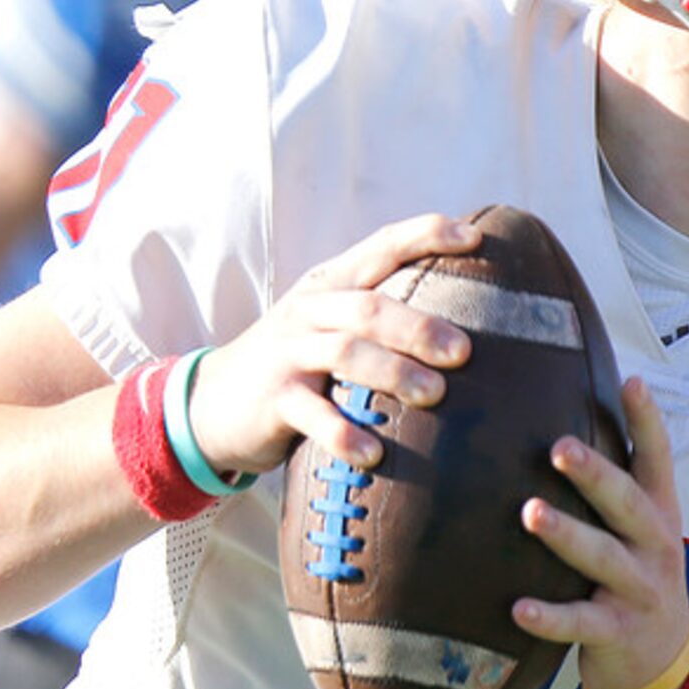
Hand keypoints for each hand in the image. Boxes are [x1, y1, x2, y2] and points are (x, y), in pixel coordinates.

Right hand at [186, 213, 482, 477]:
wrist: (213, 403)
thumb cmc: (298, 364)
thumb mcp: (332, 328)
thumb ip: (383, 319)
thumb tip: (472, 327)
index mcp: (333, 285)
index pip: (382, 247)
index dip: (426, 236)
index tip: (476, 239)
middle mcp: (311, 311)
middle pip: (369, 307)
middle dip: (418, 326)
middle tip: (463, 352)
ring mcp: (289, 353)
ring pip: (344, 352)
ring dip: (392, 373)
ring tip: (433, 395)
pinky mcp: (273, 399)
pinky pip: (311, 414)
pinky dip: (344, 433)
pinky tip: (374, 453)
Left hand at [513, 378, 688, 688]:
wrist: (666, 665)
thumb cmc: (638, 579)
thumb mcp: (644, 531)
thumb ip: (616, 487)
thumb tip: (564, 420)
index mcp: (659, 514)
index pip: (657, 459)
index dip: (647, 421)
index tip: (630, 382)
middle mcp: (655, 546)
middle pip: (627, 503)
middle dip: (595, 475)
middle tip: (558, 447)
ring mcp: (639, 590)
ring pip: (603, 558)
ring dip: (568, 535)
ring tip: (532, 513)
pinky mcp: (617, 632)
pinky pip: (580, 623)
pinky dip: (550, 617)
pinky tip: (518, 610)